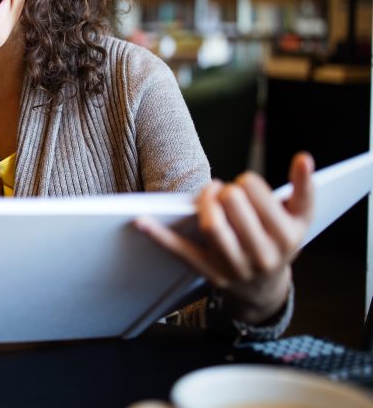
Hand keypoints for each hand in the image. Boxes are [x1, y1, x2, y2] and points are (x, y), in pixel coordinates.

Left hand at [136, 152, 314, 323]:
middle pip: (234, 208)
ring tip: (208, 194)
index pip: (258, 196)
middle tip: (226, 191)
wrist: (266, 289)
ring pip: (212, 227)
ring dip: (204, 203)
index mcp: (286, 237)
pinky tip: (141, 221)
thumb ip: (304, 187)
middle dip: (227, 191)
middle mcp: (263, 255)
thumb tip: (303, 158)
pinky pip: (182, 252)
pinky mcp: (210, 274)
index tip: (245, 184)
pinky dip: (160, 237)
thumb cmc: (280, 240)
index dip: (247, 183)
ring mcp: (235, 266)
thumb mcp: (300, 218)